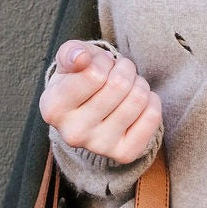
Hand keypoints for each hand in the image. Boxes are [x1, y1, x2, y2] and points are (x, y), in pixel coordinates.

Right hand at [39, 40, 162, 164]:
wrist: (88, 116)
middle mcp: (73, 133)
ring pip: (138, 98)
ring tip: (127, 86)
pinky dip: (151, 101)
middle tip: (117, 73)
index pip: (94, 73)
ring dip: (138, 82)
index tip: (98, 64)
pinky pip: (152, 116)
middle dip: (124, 69)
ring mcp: (99, 147)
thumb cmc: (78, 80)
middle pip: (119, 84)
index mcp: (53, 108)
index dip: (103, 60)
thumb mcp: (68, 62)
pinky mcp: (124, 154)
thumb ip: (70, 53)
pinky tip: (138, 102)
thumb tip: (81, 57)